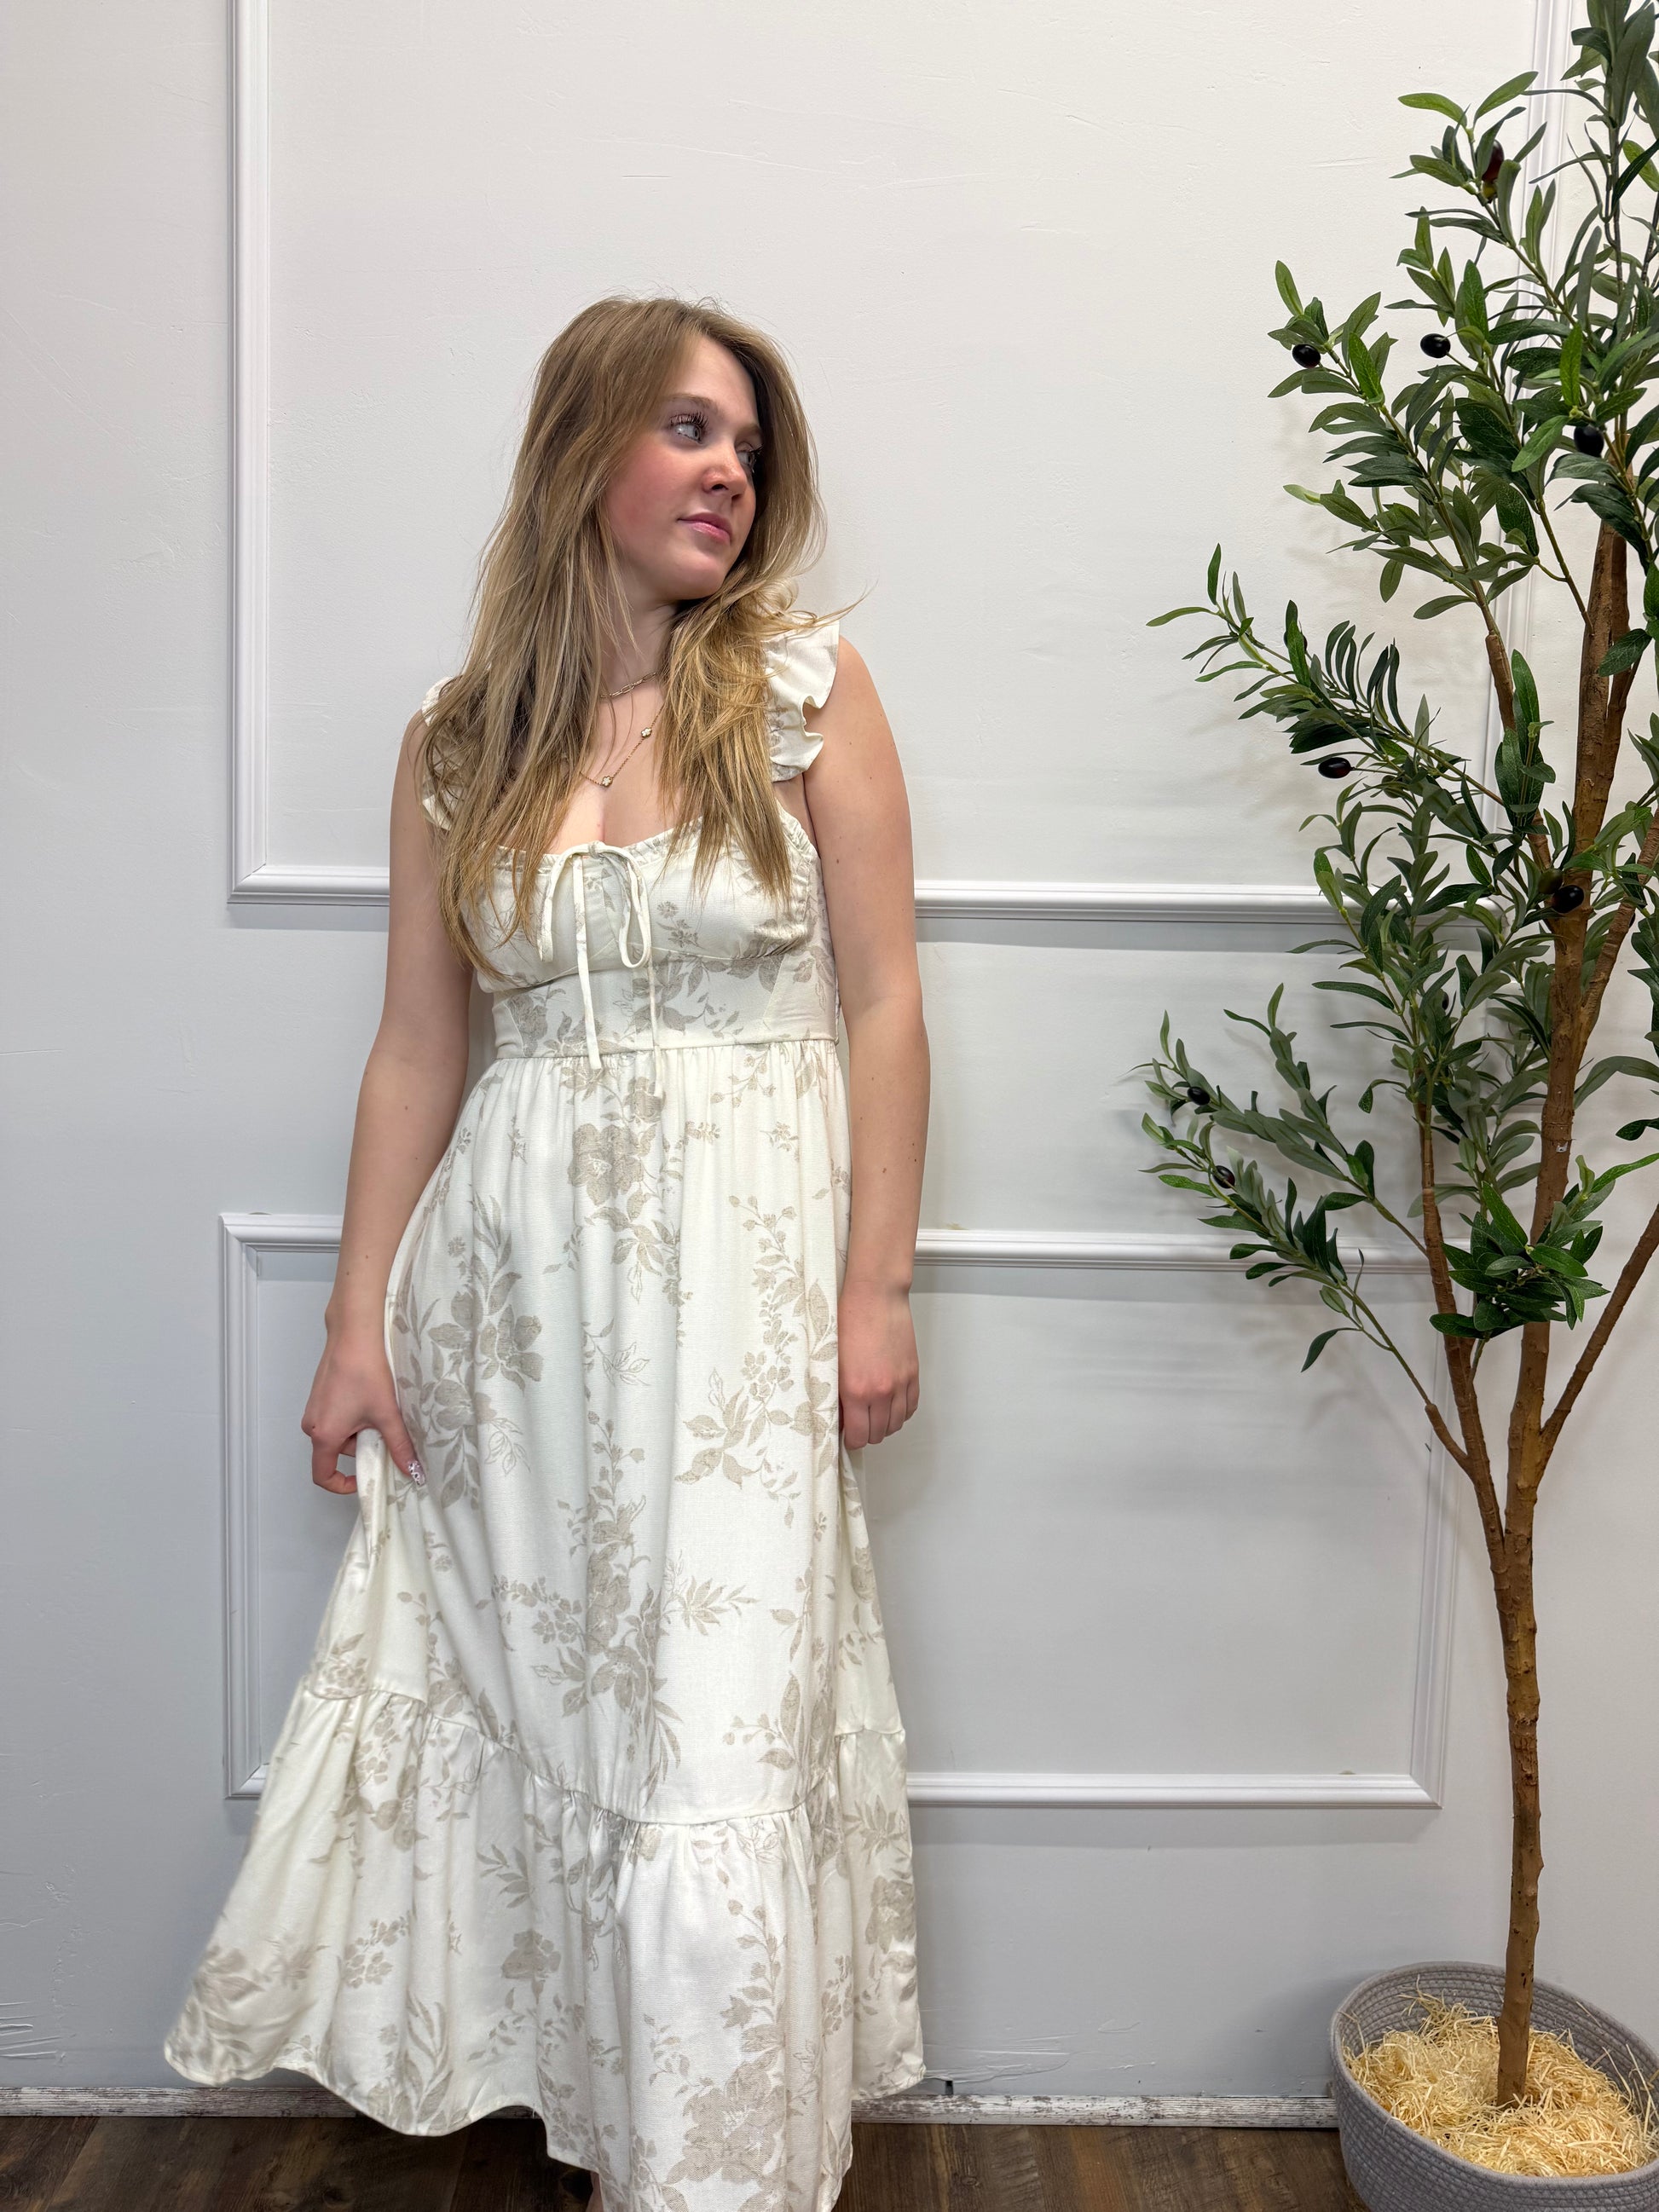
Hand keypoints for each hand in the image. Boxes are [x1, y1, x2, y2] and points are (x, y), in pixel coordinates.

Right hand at [301, 1330, 423, 1494]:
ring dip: (360, 1429)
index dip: (342, 1484)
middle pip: (336, 1451)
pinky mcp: (320, 1394)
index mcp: (323, 1435)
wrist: (353, 1334)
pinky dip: (354, 1415)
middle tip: (385, 1430)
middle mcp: (312, 1424)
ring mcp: (315, 1408)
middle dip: (362, 1447)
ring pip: (339, 1432)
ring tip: (379, 1408)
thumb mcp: (386, 1414)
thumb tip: (412, 1471)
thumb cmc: (365, 1372)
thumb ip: (399, 1447)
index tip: (363, 1479)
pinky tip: (370, 1396)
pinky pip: (336, 1416)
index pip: (322, 1475)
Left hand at [837, 1279, 919, 1448]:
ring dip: (885, 1425)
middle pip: (879, 1434)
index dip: (851, 1440)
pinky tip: (891, 1406)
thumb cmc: (849, 1320)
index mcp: (856, 1390)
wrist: (875, 1296)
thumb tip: (842, 1415)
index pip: (859, 1436)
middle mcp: (881, 1391)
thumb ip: (838, 1393)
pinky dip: (901, 1412)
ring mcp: (900, 1383)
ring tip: (874, 1416)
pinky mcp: (913, 1373)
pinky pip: (911, 1407)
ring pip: (897, 1423)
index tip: (847, 1436)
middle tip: (858, 1425)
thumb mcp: (833, 1362)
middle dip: (867, 1434)